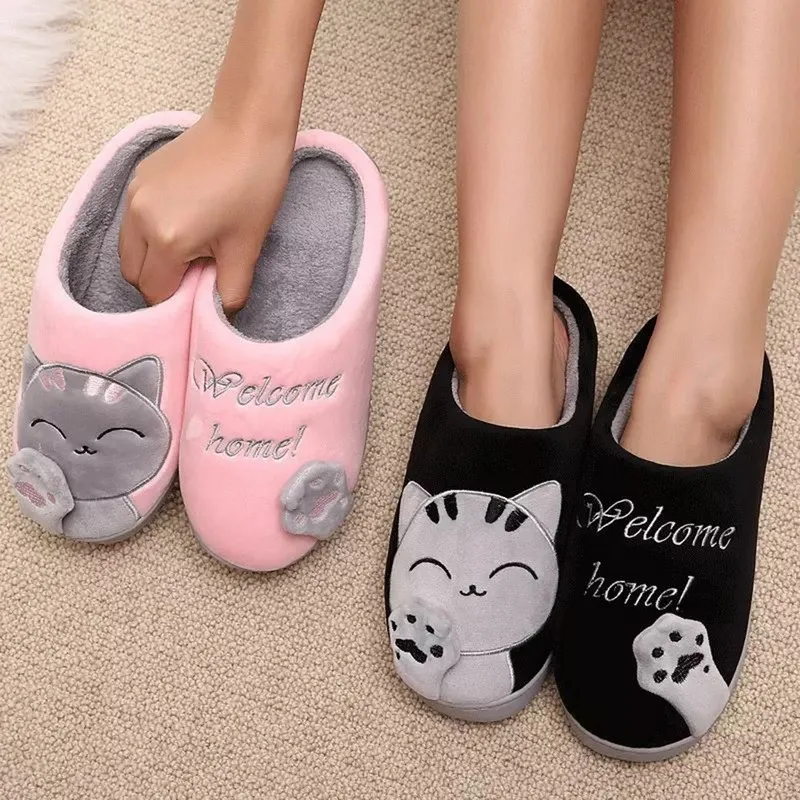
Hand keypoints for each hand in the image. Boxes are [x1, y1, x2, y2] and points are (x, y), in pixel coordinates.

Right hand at [119, 110, 292, 310]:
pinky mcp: (138, 177)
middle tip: (196, 275)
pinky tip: (183, 224)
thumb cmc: (253, 185)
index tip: (198, 296)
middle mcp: (139, 217)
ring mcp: (134, 194)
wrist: (248, 126)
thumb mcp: (246, 247)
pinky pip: (132, 221)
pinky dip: (149, 233)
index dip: (177, 303)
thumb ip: (230, 290)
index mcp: (166, 239)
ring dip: (152, 260)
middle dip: (161, 283)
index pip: (156, 292)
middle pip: (135, 274)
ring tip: (190, 250)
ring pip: (129, 249)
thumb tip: (221, 315)